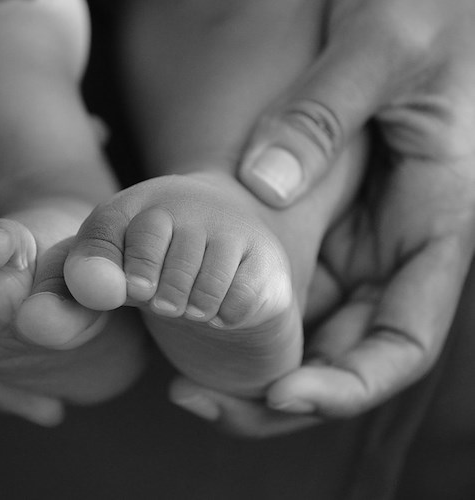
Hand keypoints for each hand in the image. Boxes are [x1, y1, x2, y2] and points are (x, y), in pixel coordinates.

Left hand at [187, 0, 474, 436]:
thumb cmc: (422, 12)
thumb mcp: (383, 47)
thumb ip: (328, 112)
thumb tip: (264, 182)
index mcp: (435, 226)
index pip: (403, 340)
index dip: (350, 383)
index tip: (283, 395)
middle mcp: (390, 250)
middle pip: (342, 354)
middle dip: (280, 392)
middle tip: (200, 400)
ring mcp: (349, 241)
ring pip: (305, 329)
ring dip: (250, 365)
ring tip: (184, 381)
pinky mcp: (313, 223)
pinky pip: (277, 285)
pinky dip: (237, 314)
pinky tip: (187, 320)